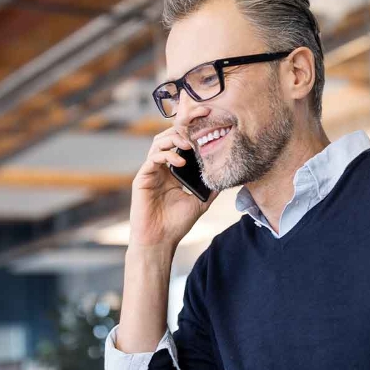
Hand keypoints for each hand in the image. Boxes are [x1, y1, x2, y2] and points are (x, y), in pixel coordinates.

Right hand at [129, 127, 216, 249]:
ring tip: (190, 144)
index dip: (191, 134)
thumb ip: (211, 188)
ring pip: (159, 143)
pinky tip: (180, 162)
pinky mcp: (142, 178)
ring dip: (174, 139)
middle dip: (182, 129)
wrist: (160, 241)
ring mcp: (150, 172)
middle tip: (198, 129)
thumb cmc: (177, 224)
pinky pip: (152, 158)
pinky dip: (167, 155)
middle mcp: (160, 168)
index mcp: (172, 171)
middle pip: (168, 137)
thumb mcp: (200, 202)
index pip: (180, 144)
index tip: (206, 128)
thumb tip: (227, 176)